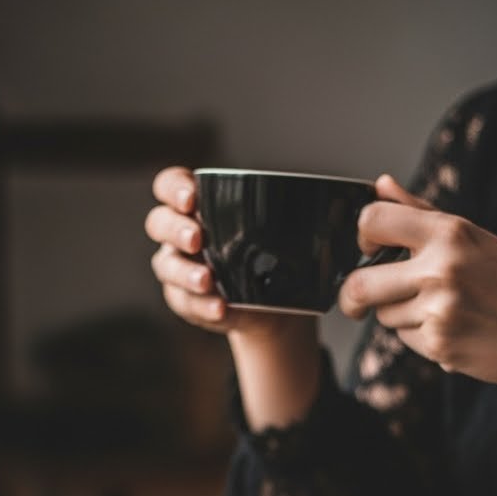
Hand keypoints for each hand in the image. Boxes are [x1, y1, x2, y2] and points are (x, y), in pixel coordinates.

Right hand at [145, 166, 293, 339]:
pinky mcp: (184, 300)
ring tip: (208, 281)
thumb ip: (288, 208)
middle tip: (198, 239)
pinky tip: (222, 309)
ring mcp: (177, 267)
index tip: (193, 198)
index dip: (174, 189)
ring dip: (185, 273)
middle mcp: (179, 234)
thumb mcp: (281, 228)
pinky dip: (203, 307)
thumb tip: (337, 190)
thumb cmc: (273, 255)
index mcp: (197, 206)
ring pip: (166, 265)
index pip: (170, 186)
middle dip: (176, 229)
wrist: (273, 304)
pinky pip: (185, 302)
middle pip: (159, 222)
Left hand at [339, 174, 496, 403]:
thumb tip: (380, 184)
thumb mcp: (471, 236)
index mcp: (448, 232)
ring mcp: (440, 308)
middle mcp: (441, 268)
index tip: (368, 250)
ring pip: (384, 315)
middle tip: (357, 302)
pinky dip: (420, 337)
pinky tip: (452, 330)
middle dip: (352, 298)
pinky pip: (405, 339)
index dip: (361, 236)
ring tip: (441, 310)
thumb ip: (419, 212)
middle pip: (359, 285)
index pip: (373, 220)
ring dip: (400, 316)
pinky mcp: (441, 344)